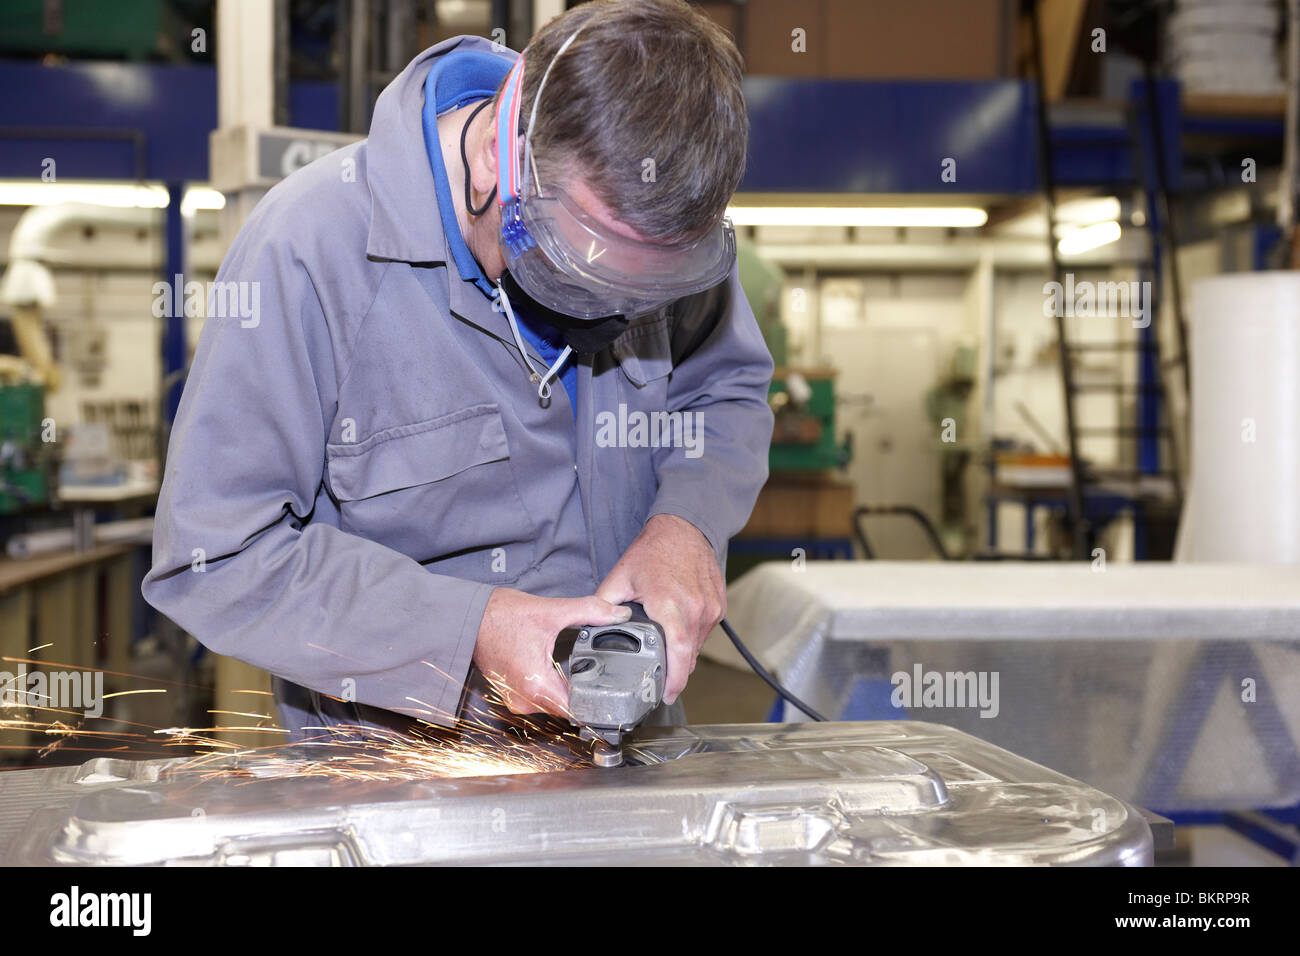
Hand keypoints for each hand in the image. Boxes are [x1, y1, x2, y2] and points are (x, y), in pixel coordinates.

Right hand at [472, 588, 631, 716]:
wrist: (468, 616)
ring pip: (553, 703)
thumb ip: (590, 611)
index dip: (596, 705)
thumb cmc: (499, 616)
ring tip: (578, 668)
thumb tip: (618, 614)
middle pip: (567, 707)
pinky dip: (552, 685)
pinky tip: (557, 668)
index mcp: (536, 685)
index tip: (612, 699)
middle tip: (601, 674)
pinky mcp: (511, 692)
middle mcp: (524, 699)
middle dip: (584, 692)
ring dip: (567, 689)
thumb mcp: (552, 611)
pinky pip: (540, 697)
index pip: (576, 711)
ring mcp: (516, 698)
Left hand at [596, 513, 724, 704]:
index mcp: (669, 605)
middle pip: (689, 656)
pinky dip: (694, 639)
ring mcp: (710, 607)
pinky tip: (680, 635)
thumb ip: (603, 605)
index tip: (667, 695)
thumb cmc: (653, 551)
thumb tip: (589, 627)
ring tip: (668, 660)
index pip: (678, 652)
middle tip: (662, 686)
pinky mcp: (718, 605)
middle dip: (677, 674)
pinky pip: (706, 632)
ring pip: (699, 646)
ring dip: (685, 656)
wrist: (684, 528)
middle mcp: (695, 609)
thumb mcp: (620, 576)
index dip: (675, 679)